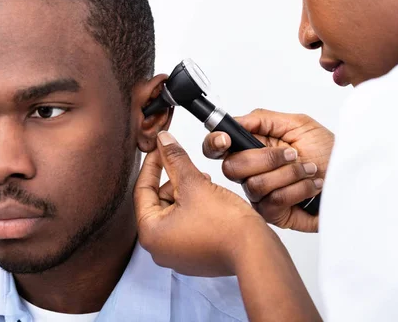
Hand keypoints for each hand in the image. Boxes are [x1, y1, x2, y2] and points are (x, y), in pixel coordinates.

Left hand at [134, 131, 268, 276]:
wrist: (254, 250)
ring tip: (205, 185)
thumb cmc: (225, 226)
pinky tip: (211, 200)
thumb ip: (175, 159)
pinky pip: (187, 226)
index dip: (152, 165)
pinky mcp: (195, 256)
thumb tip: (164, 141)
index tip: (159, 150)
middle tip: (188, 168)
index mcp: (151, 233)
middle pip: (158, 202)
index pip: (142, 190)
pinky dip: (194, 210)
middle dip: (174, 182)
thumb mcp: (194, 183)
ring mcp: (177, 255)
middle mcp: (159, 249)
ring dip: (186, 194)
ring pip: (174, 213)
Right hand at [202, 109, 334, 231]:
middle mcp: (251, 172)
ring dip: (290, 173)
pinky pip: (274, 201)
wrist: (351, 175)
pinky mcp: (274, 214)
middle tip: (291, 153)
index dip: (214, 143)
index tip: (226, 140)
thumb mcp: (298, 124)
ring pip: (255, 185)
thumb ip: (262, 119)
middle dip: (265, 158)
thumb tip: (234, 120)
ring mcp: (260, 195)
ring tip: (310, 169)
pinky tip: (312, 185)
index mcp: (251, 147)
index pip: (216, 147)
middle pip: (231, 168)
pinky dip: (299, 189)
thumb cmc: (328, 151)